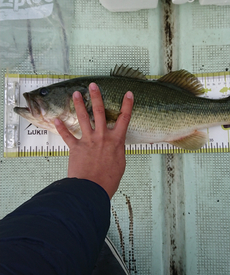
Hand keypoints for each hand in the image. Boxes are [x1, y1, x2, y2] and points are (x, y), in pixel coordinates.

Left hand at [54, 83, 133, 198]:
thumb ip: (116, 151)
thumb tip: (115, 147)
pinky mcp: (76, 148)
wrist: (92, 188)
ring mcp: (88, 141)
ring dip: (78, 105)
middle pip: (99, 112)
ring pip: (83, 118)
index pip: (124, 119)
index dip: (127, 105)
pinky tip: (56, 119)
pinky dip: (61, 128)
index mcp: (116, 141)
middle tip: (93, 85)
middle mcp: (102, 137)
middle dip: (97, 96)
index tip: (128, 93)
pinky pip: (67, 136)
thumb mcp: (120, 164)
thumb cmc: (108, 180)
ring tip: (76, 94)